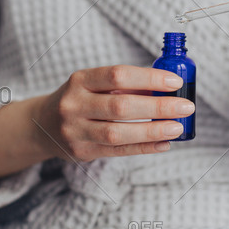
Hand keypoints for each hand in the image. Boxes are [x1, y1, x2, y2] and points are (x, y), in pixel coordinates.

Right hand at [32, 65, 194, 161]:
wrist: (41, 125)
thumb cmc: (79, 99)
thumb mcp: (93, 85)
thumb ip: (125, 86)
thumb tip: (167, 89)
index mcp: (80, 80)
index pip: (117, 75)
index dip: (148, 78)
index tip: (175, 82)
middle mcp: (74, 105)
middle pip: (121, 106)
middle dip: (158, 107)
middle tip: (186, 107)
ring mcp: (75, 131)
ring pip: (118, 133)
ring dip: (153, 131)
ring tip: (177, 128)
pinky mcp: (81, 152)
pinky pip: (118, 151)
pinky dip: (144, 148)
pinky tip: (164, 144)